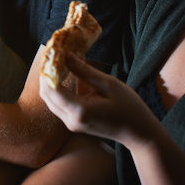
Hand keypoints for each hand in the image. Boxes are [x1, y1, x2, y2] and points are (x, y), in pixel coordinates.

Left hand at [39, 52, 159, 147]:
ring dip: (50, 80)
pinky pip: (58, 104)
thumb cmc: (130, 108)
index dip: (48, 69)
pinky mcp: (74, 123)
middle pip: (47, 94)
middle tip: (54, 53)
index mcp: (80, 111)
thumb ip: (85, 71)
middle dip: (46, 73)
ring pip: (50, 99)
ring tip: (58, 61)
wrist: (138, 133)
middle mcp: (71, 120)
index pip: (52, 88)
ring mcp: (71, 124)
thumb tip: (67, 55)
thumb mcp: (110, 85)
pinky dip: (58, 88)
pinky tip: (64, 73)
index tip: (54, 51)